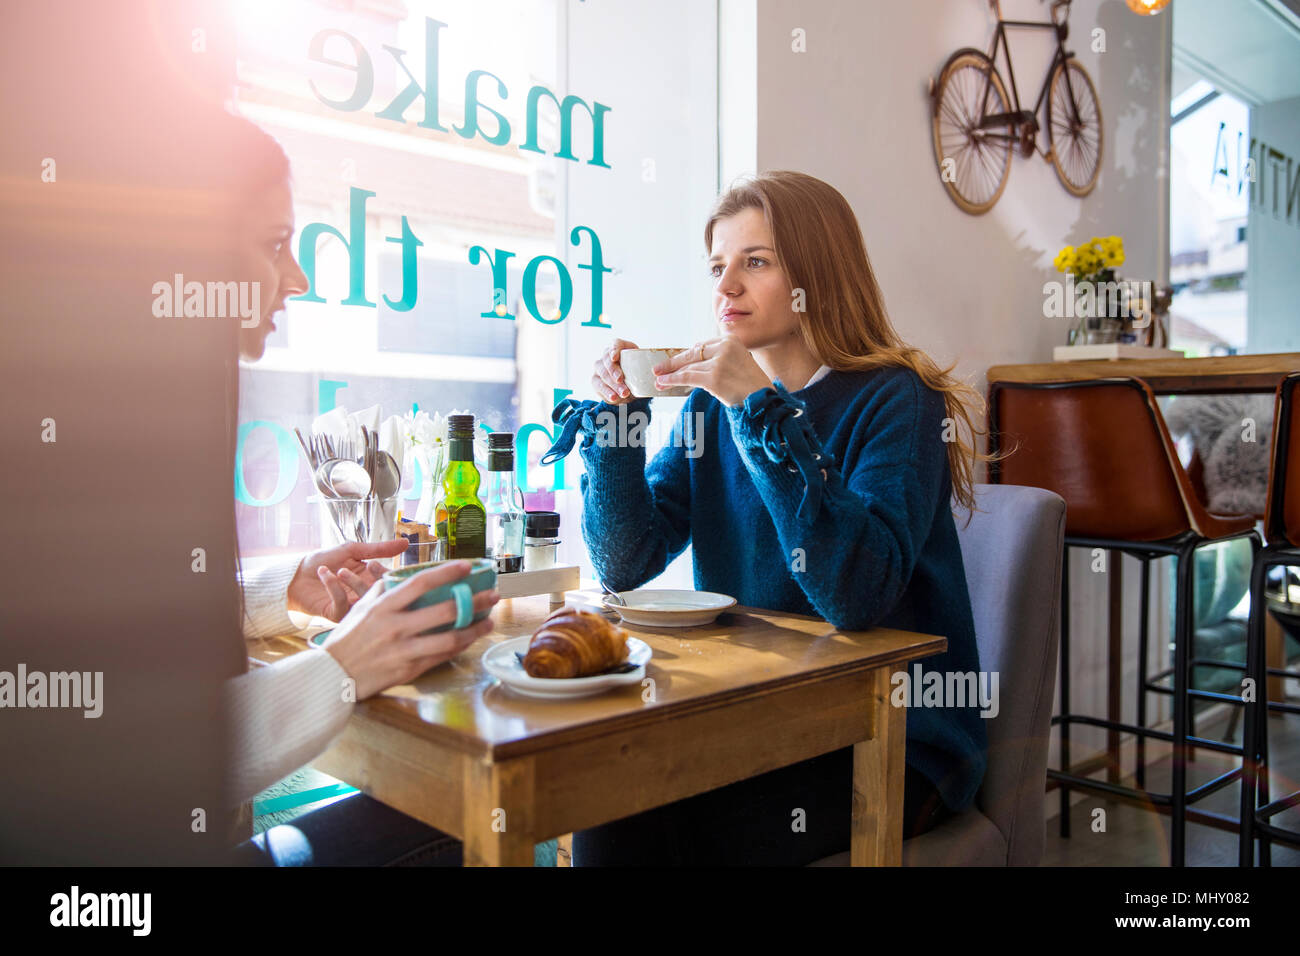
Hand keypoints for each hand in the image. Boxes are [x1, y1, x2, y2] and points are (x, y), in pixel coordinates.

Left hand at [287, 538, 408, 621]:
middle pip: (382, 593)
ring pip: (365, 600)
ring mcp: (352, 606)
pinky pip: (342, 604)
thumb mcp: (353, 550)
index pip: (391, 580)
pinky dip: (334, 587)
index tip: (376, 564)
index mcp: (371, 579)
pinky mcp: (337, 615)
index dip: (387, 574)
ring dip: (354, 583)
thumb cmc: (323, 560)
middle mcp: (365, 594)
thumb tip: (406, 543)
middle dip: (376, 579)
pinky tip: (324, 573)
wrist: (296, 573)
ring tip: (340, 570)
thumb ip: (380, 549)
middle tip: (369, 566)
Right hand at [321, 560, 499, 699]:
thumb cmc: (348, 637)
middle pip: (444, 611)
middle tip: (492, 595)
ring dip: (474, 629)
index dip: (447, 573)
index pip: (420, 583)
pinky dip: (459, 647)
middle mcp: (396, 627)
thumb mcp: (361, 608)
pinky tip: (470, 639)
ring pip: (449, 638)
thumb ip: (383, 589)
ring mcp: (404, 650)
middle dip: (474, 601)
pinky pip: (441, 656)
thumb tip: (405, 575)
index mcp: (384, 606)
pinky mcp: (409, 669)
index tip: (468, 566)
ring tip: (489, 622)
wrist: (332, 675)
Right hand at [591, 338, 639, 403]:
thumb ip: (645, 370)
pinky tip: (614, 397)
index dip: (614, 349)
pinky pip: (598, 385)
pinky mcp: (595, 380)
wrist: (630, 389)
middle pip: (607, 360)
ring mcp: (599, 367)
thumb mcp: (642, 370)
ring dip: (613, 385)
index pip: (616, 344)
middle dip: (613, 371)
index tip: (615, 358)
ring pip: (603, 374)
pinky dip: (607, 392)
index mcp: (621, 348)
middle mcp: (607, 356)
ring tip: (623, 393)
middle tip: (620, 379)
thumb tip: (654, 376)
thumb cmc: (637, 375)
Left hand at [652, 338, 771, 406]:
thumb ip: (718, 359)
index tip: (674, 363)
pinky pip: (688, 377)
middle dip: (673, 363)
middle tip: (658, 369)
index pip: (701, 347)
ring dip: (671, 374)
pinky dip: (673, 380)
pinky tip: (664, 382)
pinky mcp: (714, 377)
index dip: (685, 356)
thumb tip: (692, 365)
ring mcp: (720, 362)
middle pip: (692, 354)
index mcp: (731, 340)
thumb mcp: (737, 363)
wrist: (764, 401)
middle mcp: (725, 347)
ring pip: (688, 367)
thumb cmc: (751, 387)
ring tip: (659, 380)